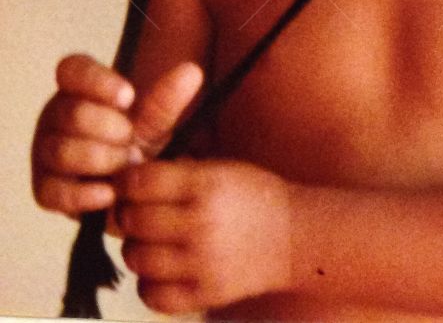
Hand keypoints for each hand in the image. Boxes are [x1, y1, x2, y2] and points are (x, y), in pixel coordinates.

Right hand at [31, 52, 203, 234]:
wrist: (130, 187)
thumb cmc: (137, 142)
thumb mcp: (154, 121)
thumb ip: (165, 99)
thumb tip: (192, 72)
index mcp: (78, 89)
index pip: (72, 69)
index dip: (97, 81)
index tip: (129, 96)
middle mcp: (56, 116)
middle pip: (71, 114)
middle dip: (108, 128)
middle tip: (132, 138)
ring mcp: (45, 152)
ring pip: (61, 151)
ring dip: (100, 159)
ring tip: (126, 164)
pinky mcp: (44, 188)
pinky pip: (52, 191)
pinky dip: (82, 194)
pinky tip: (109, 193)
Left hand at [114, 157, 292, 312]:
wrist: (295, 236)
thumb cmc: (254, 195)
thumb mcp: (222, 170)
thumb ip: (178, 174)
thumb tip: (128, 180)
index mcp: (206, 185)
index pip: (141, 182)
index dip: (125, 182)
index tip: (126, 184)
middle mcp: (201, 224)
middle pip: (133, 221)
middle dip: (127, 214)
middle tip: (136, 213)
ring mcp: (201, 264)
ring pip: (136, 258)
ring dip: (136, 248)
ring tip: (150, 241)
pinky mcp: (204, 295)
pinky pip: (152, 295)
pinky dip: (148, 283)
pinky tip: (161, 270)